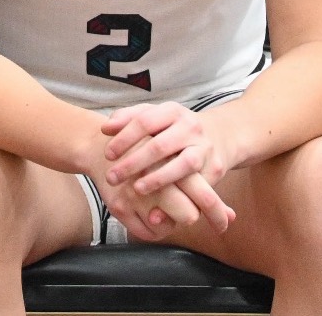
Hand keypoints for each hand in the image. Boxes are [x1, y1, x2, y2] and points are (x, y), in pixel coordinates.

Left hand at [97, 103, 235, 235]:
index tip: (108, 155)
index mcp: (172, 111)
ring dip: (158, 180)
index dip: (124, 138)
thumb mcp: (153, 116)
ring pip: (183, 165)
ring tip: (137, 190)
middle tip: (112, 177)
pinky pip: (198, 187)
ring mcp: (204, 148)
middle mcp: (191, 127)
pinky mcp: (215, 169)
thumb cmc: (172, 129)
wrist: (216, 136)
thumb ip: (127, 118)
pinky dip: (180, 201)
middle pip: (160, 146)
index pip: (144, 122)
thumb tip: (106, 129)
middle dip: (133, 163)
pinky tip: (159, 211)